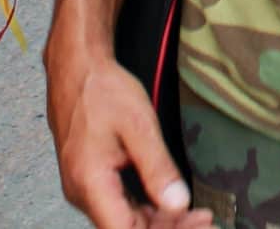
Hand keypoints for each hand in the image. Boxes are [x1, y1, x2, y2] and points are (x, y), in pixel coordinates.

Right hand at [48, 48, 212, 228]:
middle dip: (168, 228)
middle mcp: (82, 193)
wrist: (75, 67)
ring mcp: (84, 188)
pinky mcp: (90, 181)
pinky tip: (169, 205)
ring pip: (124, 221)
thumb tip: (178, 204)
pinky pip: (119, 207)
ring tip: (195, 215)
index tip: (197, 224)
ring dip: (160, 222)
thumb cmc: (100, 89)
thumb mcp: (138, 125)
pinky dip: (146, 210)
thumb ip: (158, 168)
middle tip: (204, 220)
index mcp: (90, 183)